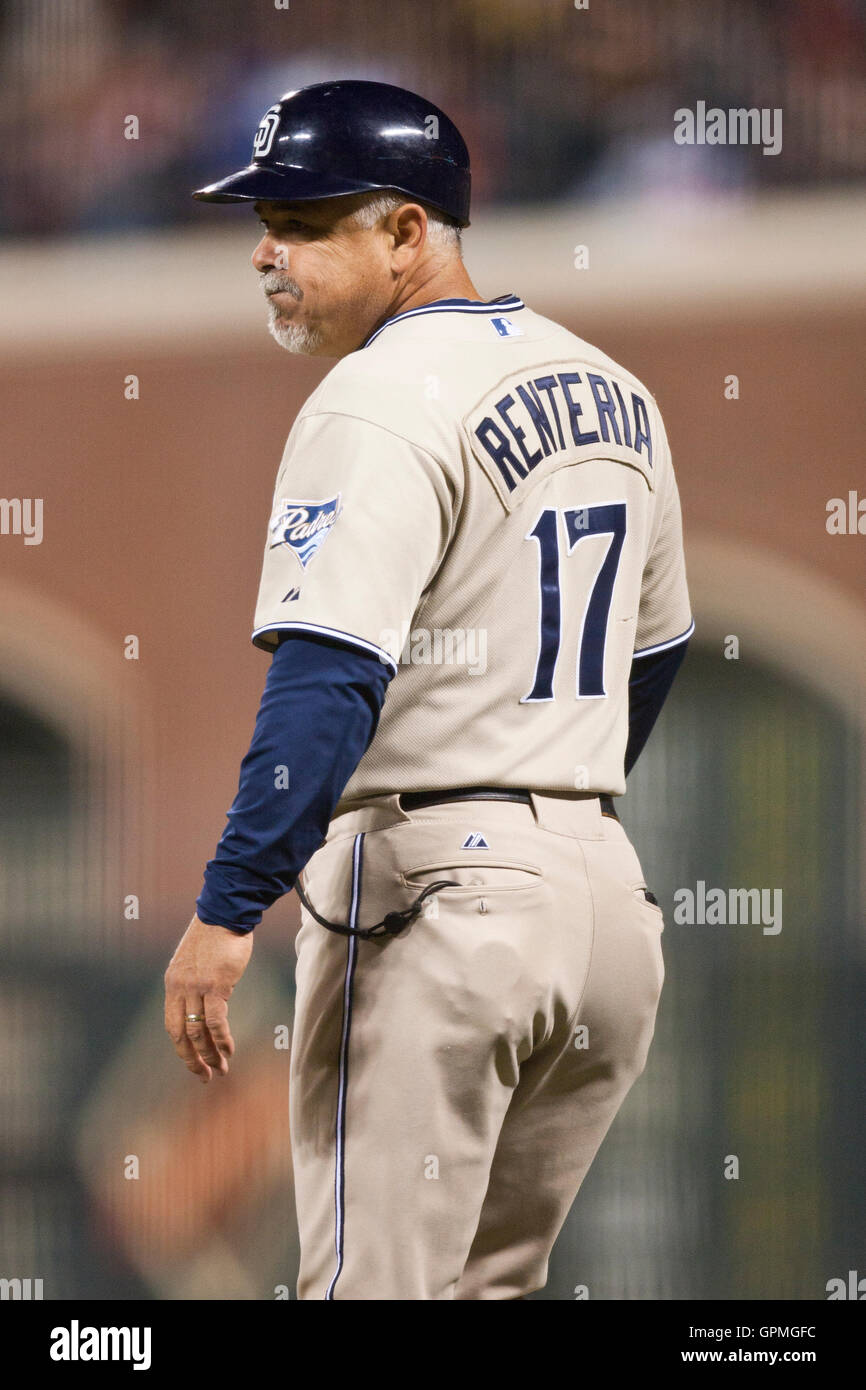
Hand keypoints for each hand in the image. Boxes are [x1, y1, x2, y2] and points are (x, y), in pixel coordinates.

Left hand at [164, 913, 252, 1082]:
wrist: (224, 914)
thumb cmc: (214, 937)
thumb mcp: (194, 963)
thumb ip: (195, 985)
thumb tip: (206, 1007)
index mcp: (172, 984)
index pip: (172, 1025)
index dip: (182, 1049)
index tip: (194, 1063)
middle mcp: (179, 988)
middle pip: (181, 1034)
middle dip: (193, 1059)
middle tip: (206, 1076)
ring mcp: (196, 987)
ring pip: (198, 1031)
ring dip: (210, 1054)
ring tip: (222, 1068)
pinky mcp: (216, 984)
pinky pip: (216, 1020)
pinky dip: (222, 1039)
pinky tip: (229, 1050)